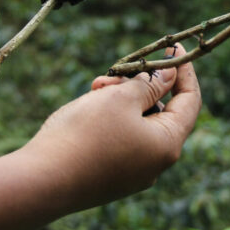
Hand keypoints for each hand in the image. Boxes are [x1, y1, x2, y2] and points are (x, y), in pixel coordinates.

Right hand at [15, 43, 200, 213]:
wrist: (39, 182)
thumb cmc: (84, 135)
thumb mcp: (120, 99)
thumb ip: (150, 84)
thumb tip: (170, 76)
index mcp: (167, 145)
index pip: (190, 101)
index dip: (184, 71)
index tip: (172, 47)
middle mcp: (155, 164)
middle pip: (162, 112)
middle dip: (141, 85)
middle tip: (115, 72)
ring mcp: (132, 174)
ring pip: (137, 124)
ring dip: (121, 100)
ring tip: (95, 89)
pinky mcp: (110, 178)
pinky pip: (120, 140)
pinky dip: (110, 119)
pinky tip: (88, 108)